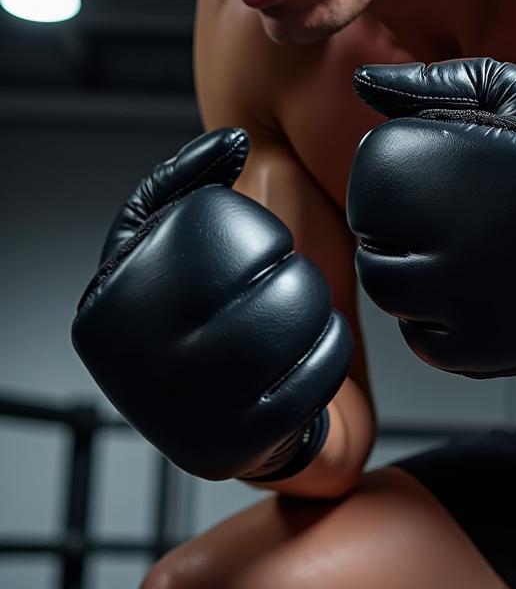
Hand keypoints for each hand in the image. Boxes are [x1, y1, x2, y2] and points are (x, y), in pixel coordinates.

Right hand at [72, 128, 351, 480]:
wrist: (260, 396)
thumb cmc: (227, 303)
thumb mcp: (192, 231)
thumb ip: (194, 179)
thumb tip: (233, 144)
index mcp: (109, 303)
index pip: (195, 235)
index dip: (260, 233)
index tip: (275, 241)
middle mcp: (132, 362)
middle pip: (245, 281)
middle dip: (294, 273)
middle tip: (295, 279)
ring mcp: (178, 413)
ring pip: (280, 327)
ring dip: (315, 311)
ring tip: (305, 314)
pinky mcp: (230, 450)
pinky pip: (305, 387)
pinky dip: (328, 356)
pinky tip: (313, 353)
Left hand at [347, 58, 515, 376]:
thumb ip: (444, 83)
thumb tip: (364, 81)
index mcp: (487, 172)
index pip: (379, 180)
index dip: (386, 177)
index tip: (412, 179)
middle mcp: (480, 243)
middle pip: (375, 249)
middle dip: (390, 231)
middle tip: (428, 221)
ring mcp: (487, 305)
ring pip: (395, 299)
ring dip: (408, 276)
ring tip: (450, 256)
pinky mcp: (498, 352)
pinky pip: (427, 343)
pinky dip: (434, 320)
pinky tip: (471, 292)